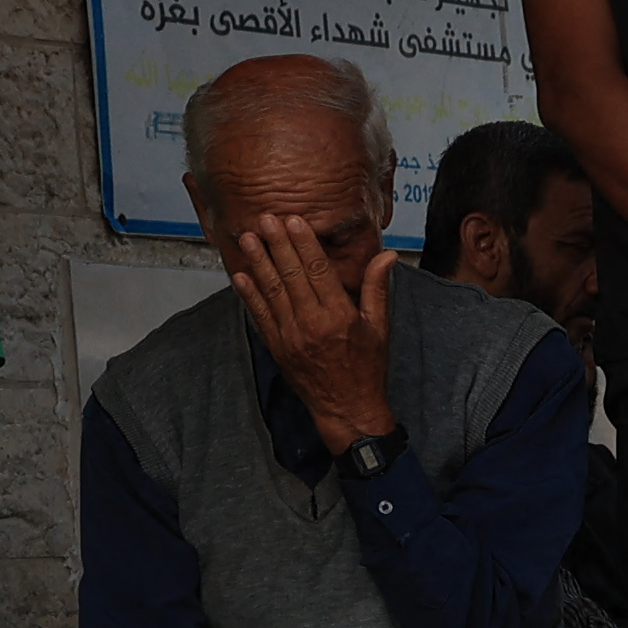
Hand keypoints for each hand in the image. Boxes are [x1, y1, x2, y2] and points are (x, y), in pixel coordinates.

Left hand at [224, 211, 397, 449]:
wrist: (348, 408)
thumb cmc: (367, 367)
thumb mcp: (379, 327)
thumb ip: (377, 288)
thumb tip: (387, 255)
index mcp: (340, 315)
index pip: (318, 270)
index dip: (304, 243)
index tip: (293, 221)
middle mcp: (313, 323)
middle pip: (291, 275)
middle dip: (277, 244)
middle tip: (265, 219)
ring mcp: (291, 336)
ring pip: (272, 291)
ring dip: (258, 262)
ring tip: (248, 238)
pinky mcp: (277, 347)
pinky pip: (260, 316)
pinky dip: (249, 295)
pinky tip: (240, 275)